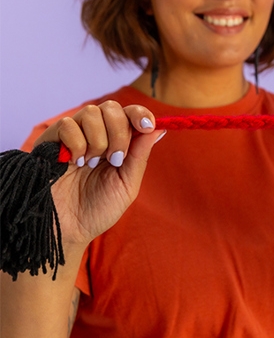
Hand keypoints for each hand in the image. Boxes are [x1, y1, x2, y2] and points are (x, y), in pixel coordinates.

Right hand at [33, 101, 165, 246]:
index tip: (147, 126)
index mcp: (116, 142)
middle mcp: (95, 134)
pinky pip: (67, 124)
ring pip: (91, 112)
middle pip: (112, 107)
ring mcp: (73, 135)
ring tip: (91, 164)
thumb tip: (159, 129)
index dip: (140, 114)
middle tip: (115, 159)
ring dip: (98, 140)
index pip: (129, 112)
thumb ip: (140, 155)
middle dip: (119, 132)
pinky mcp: (51, 140)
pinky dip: (77, 144)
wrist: (68, 229)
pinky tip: (74, 163)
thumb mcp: (127, 183)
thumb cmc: (99, 209)